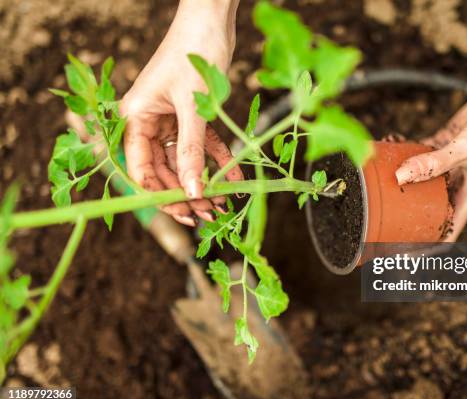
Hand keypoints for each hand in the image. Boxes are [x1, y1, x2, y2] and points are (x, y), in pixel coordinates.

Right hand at [120, 0, 241, 225]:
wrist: (212, 19)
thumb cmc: (194, 53)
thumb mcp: (194, 108)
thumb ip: (193, 152)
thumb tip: (194, 192)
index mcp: (134, 118)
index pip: (140, 169)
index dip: (161, 195)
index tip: (185, 213)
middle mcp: (148, 122)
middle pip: (164, 169)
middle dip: (187, 192)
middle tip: (210, 214)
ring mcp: (169, 119)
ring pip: (185, 161)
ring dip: (204, 181)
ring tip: (224, 204)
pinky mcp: (190, 115)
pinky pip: (202, 145)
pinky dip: (218, 161)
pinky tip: (234, 180)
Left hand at [396, 0, 466, 240]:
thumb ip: (434, 163)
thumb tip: (401, 175)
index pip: (447, 230)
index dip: (427, 244)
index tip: (404, 252)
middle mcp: (459, 182)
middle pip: (429, 206)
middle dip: (407, 210)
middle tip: (381, 212)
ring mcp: (452, 162)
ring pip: (421, 176)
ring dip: (403, 175)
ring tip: (380, 174)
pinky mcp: (446, 141)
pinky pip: (422, 151)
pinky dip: (407, 150)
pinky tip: (392, 145)